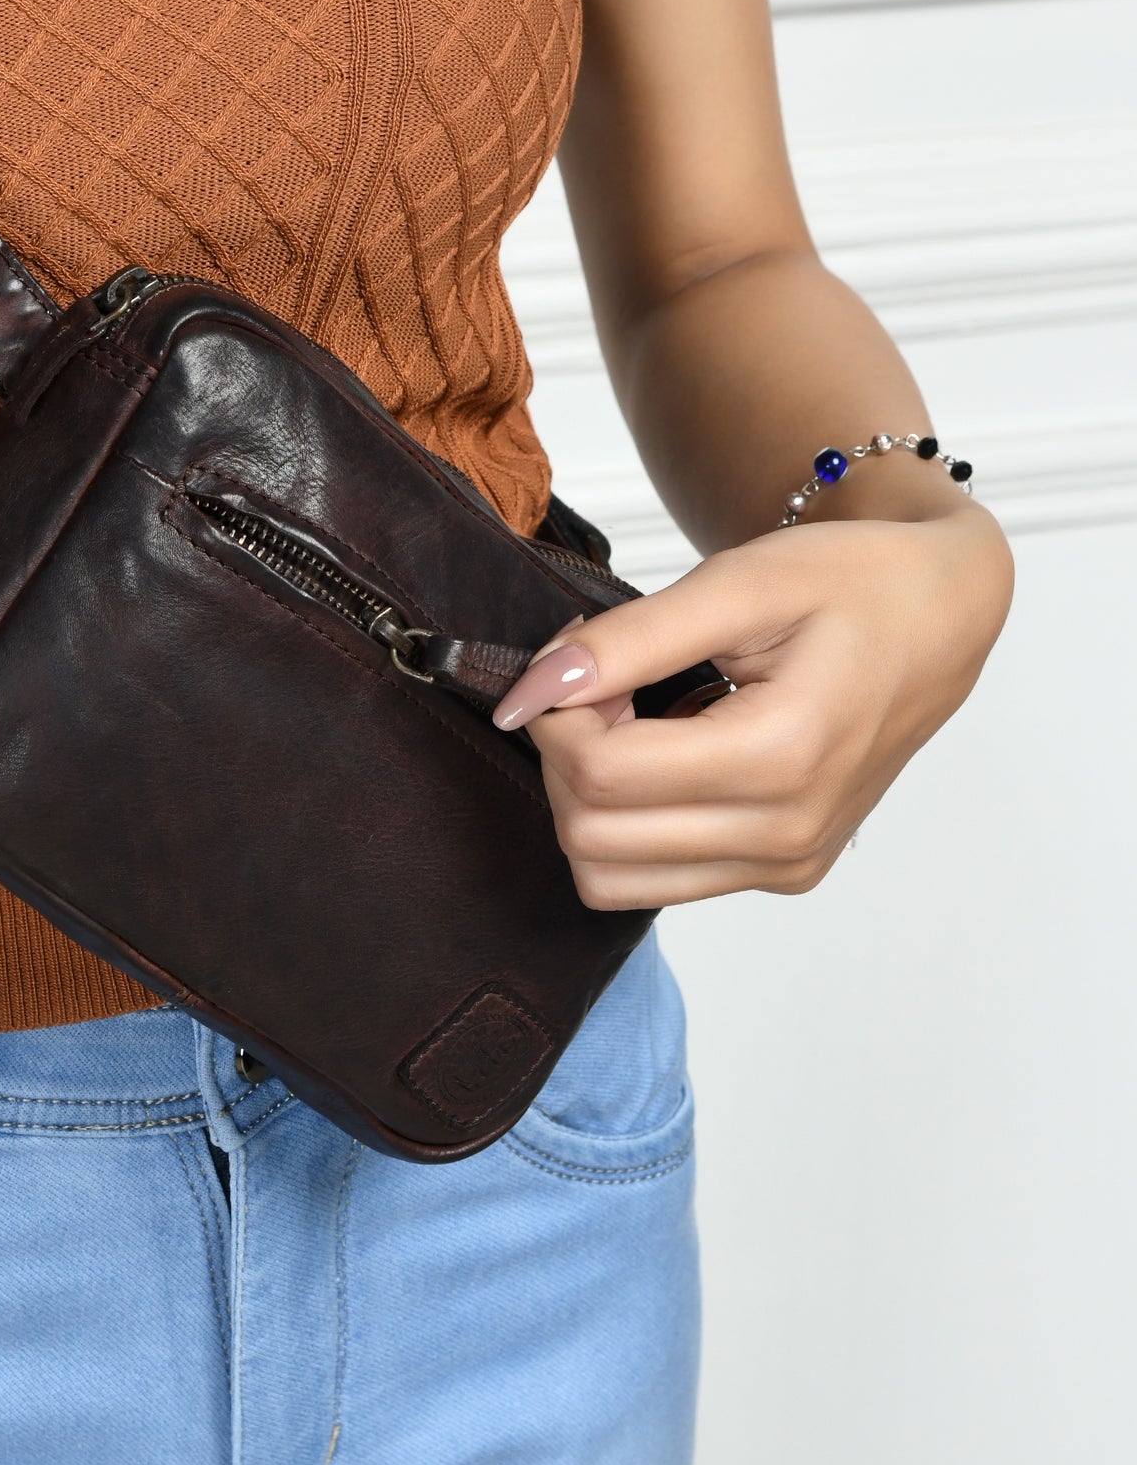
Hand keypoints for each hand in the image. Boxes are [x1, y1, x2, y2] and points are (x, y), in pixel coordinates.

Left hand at [492, 506, 1013, 908]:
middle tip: (604, 684)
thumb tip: (527, 695)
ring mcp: (788, 865)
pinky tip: (664, 752)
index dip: (556, 715)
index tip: (578, 659)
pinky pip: (654, 882)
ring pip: (610, 878)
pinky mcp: (783, 875)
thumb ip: (626, 641)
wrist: (936, 616)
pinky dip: (627, 823)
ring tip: (633, 719)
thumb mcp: (735, 583)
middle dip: (566, 756)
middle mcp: (789, 834)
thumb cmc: (850, 583)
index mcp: (784, 756)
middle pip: (594, 837)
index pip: (602, 776)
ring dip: (589, 799)